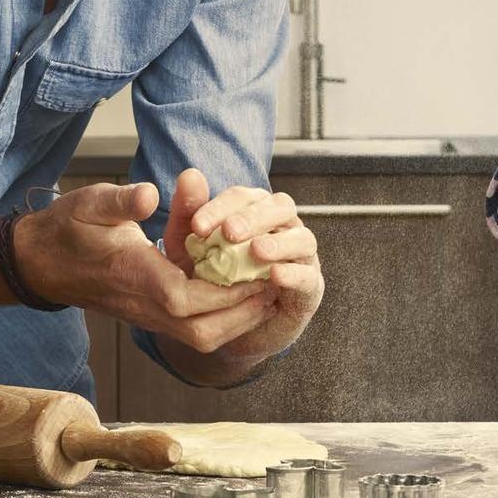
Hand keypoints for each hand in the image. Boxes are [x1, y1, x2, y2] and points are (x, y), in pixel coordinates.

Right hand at [15, 182, 272, 348]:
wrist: (41, 262)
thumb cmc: (69, 229)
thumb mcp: (92, 204)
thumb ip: (122, 201)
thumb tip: (151, 193)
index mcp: (134, 277)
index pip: (184, 299)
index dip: (223, 293)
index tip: (256, 274)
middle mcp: (143, 304)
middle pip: (200, 331)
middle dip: (241, 314)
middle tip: (274, 286)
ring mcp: (147, 315)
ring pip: (198, 337)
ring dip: (235, 320)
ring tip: (266, 292)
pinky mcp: (151, 314)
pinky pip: (192, 329)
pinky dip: (222, 318)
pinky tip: (242, 292)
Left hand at [163, 169, 323, 366]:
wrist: (229, 323)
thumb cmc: (211, 278)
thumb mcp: (190, 250)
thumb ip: (188, 214)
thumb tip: (189, 174)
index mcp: (256, 210)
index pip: (244, 197)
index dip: (221, 206)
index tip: (197, 226)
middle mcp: (283, 227)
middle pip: (280, 207)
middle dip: (254, 218)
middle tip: (229, 232)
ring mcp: (300, 255)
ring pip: (302, 238)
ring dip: (279, 243)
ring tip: (256, 252)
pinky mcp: (310, 287)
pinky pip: (308, 276)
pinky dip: (294, 274)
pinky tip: (276, 275)